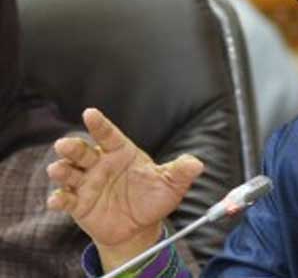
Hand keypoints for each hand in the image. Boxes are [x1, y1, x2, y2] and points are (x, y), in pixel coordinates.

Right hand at [47, 108, 203, 269]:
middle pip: (82, 151)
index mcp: (121, 153)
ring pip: (69, 172)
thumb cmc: (153, 198)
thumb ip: (180, 172)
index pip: (108, 134)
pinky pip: (65, 198)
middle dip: (72, 147)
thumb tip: (196, 164)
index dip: (99, 124)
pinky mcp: (79, 204)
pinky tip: (57, 200)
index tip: (90, 113)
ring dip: (62, 169)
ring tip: (59, 169)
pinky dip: (59, 198)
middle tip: (64, 144)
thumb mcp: (171, 185)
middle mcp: (100, 164)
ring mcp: (87, 183)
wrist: (139, 227)